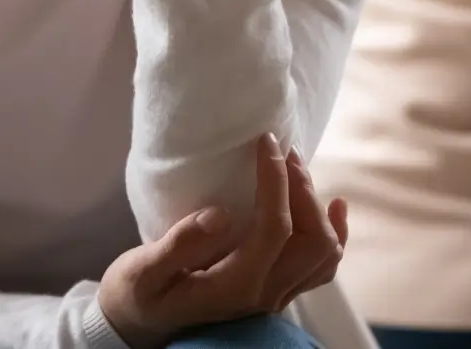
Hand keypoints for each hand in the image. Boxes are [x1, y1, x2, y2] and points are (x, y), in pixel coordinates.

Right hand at [97, 135, 348, 348]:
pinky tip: (334, 206)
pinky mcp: (276, 291)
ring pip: (324, 254)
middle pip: (311, 241)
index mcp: (235, 286)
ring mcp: (274, 296)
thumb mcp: (142, 272)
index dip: (276, 181)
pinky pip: (321, 267)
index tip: (266, 142)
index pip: (274, 229)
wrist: (138, 327)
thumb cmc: (136, 295)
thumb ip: (176, 246)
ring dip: (317, 208)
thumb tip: (219, 215)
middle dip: (303, 190)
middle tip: (282, 151)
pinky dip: (333, 233)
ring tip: (296, 169)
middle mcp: (264, 294)